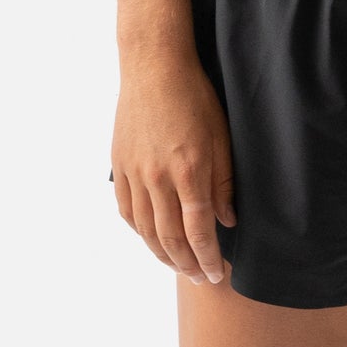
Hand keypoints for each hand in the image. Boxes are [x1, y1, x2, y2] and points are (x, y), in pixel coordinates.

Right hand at [110, 51, 236, 284]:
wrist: (154, 67)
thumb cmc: (195, 98)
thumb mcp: (222, 137)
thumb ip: (224, 183)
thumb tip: (227, 221)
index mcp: (188, 171)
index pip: (198, 232)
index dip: (208, 258)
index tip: (216, 275)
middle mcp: (157, 178)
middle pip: (170, 238)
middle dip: (187, 264)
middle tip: (200, 279)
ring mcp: (134, 173)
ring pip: (146, 229)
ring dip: (162, 255)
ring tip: (178, 267)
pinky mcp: (119, 166)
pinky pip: (127, 210)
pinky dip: (139, 231)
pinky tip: (150, 239)